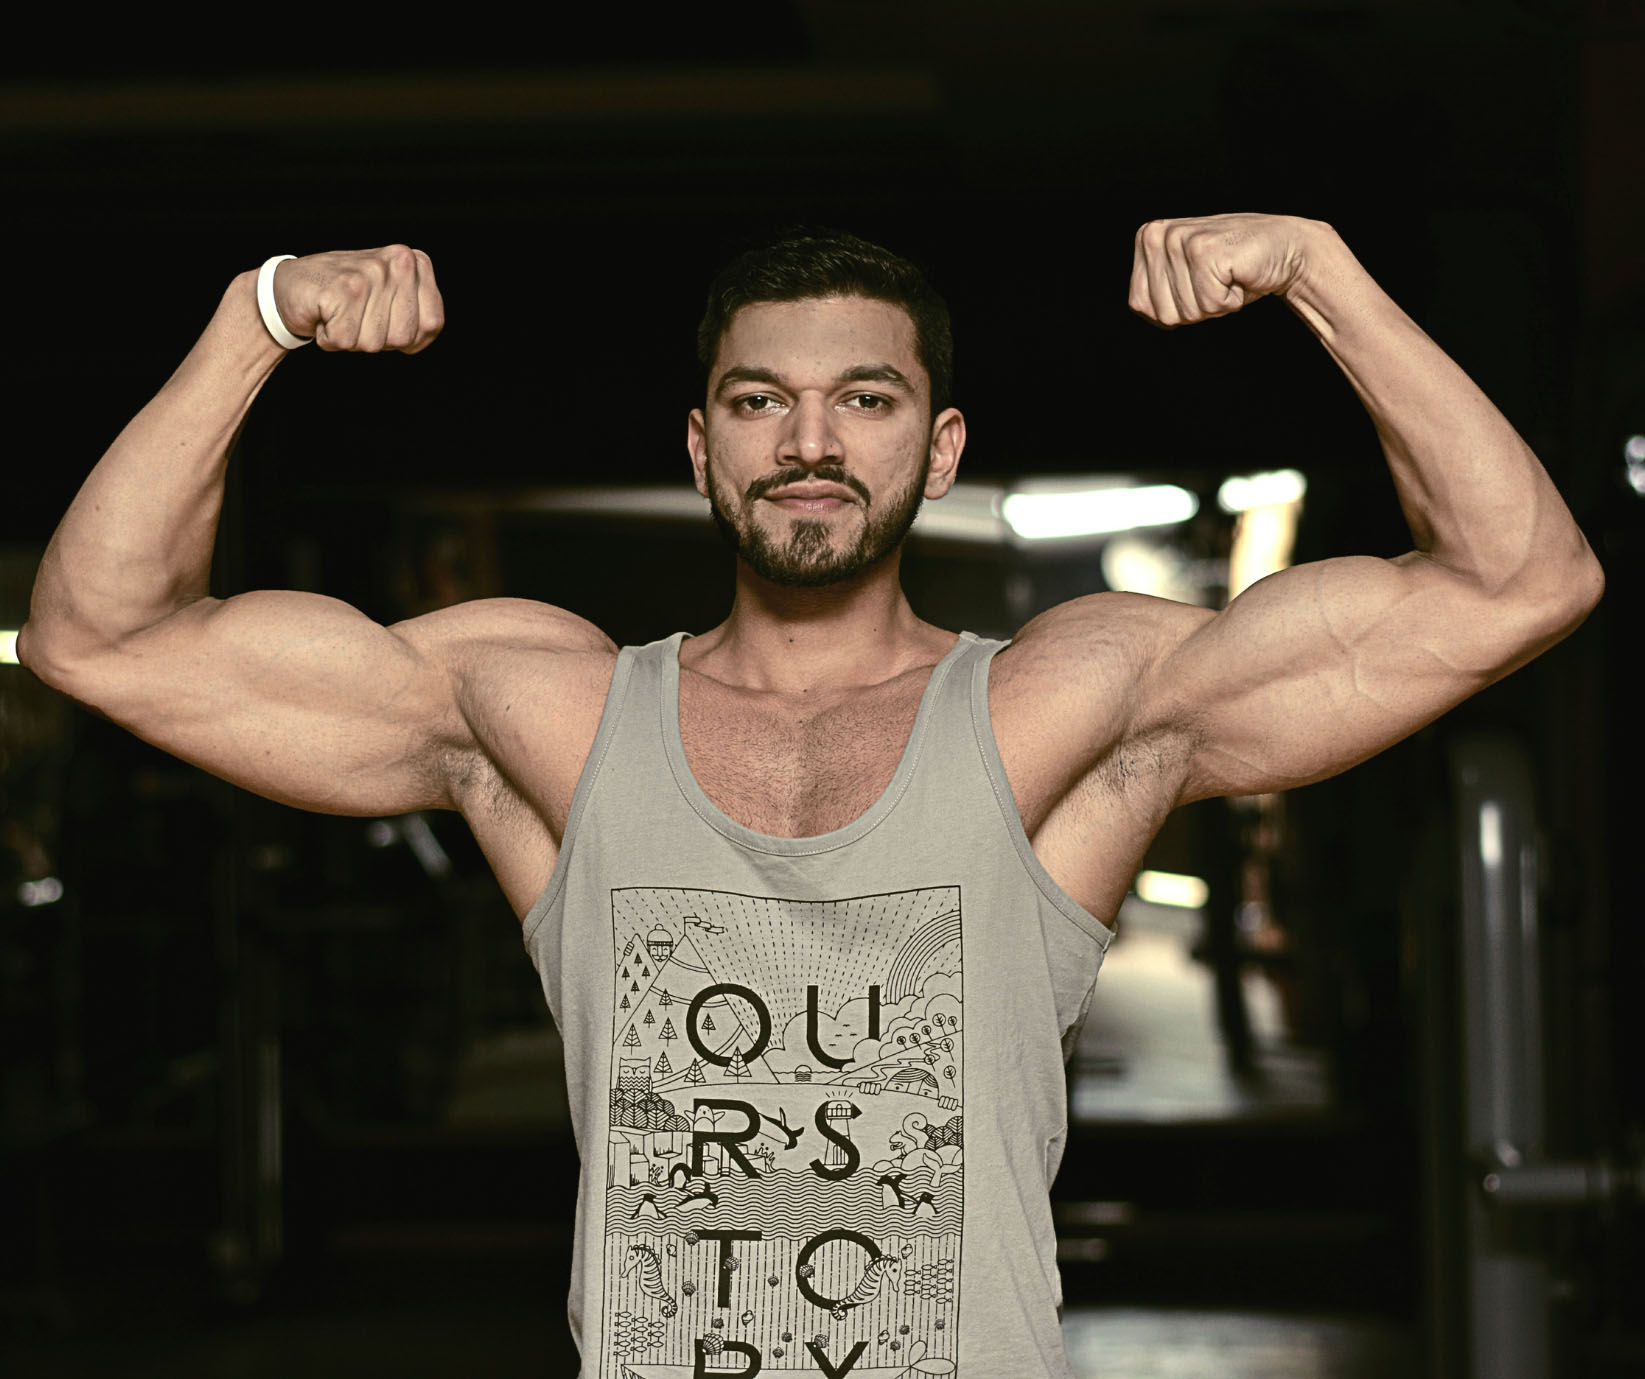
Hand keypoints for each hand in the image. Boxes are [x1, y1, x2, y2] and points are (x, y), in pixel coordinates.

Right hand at [270, 245, 443, 352]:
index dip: (409, 338)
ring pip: (373, 343)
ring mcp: (369, 273)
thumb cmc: (345, 298)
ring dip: (352, 340)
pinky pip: (344, 340)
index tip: (385, 323)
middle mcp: (397, 261)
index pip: (432, 324)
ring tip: (340, 314)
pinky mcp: (340, 288)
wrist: (290, 286)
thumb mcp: (391, 300)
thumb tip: (427, 330)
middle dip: (378, 341)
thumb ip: (417, 313)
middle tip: (357, 317)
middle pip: (403, 337)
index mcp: (415, 262)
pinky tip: (324, 315)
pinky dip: (329, 339)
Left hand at [1128, 213, 1324, 328]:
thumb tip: (1137, 307)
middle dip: (1196, 308)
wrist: (1283, 248)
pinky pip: (1210, 304)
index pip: (1140, 305)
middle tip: (1217, 279)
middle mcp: (1157, 235)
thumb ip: (1155, 291)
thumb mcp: (1183, 280)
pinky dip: (1231, 301)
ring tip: (1228, 274)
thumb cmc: (1232, 270)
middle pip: (1164, 312)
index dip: (1176, 307)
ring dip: (1215, 303)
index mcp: (1146, 239)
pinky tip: (1238, 274)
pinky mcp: (1205, 251)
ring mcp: (1180, 240)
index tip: (1198, 283)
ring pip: (1187, 311)